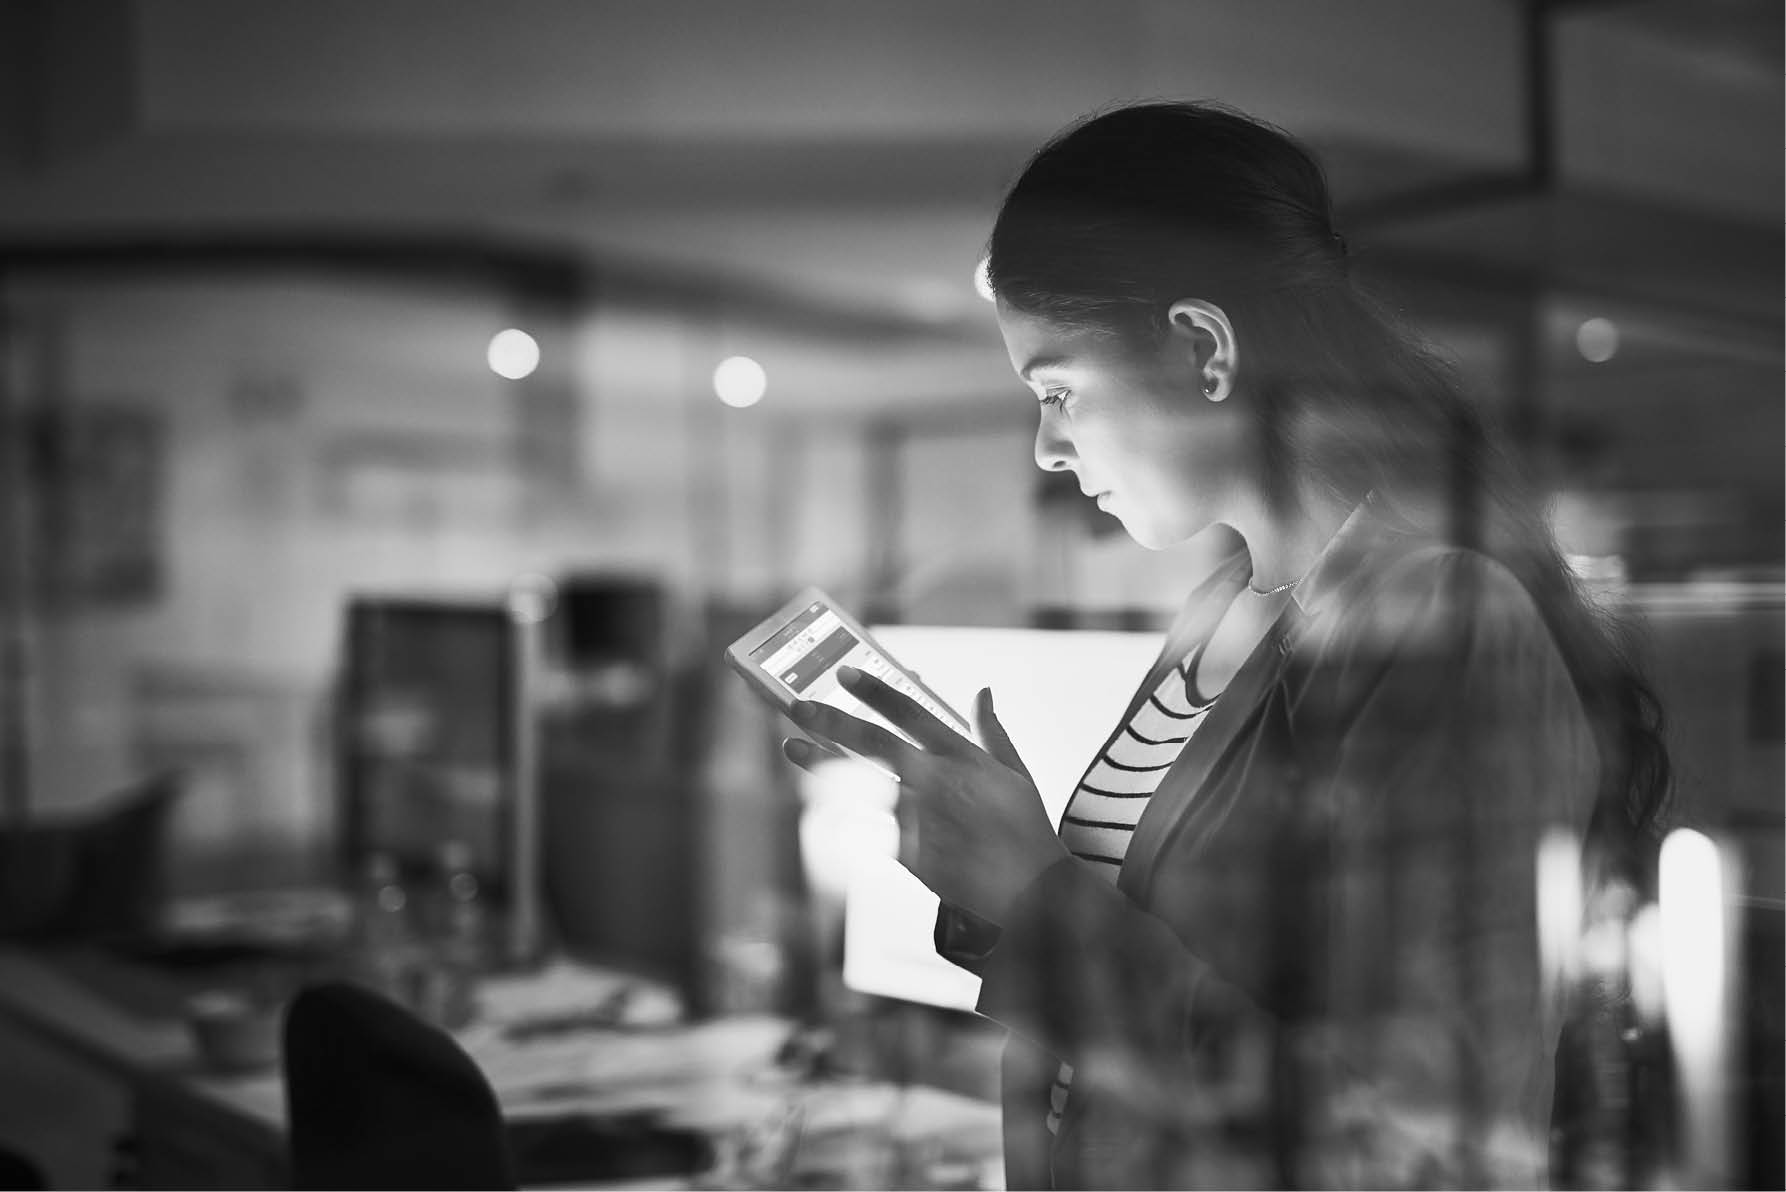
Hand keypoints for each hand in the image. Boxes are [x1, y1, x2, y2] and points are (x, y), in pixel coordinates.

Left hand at [782, 667, 1069, 925]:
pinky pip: (861, 829)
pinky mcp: (906, 853)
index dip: (874, 690)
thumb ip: (992, 731)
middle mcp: (934, 780)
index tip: (845, 674)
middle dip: (831, 721)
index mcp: (960, 756)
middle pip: (871, 741)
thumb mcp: (1015, 773)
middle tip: (800, 707)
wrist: (1029, 891)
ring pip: (856, 783)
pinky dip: (836, 815)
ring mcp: (917, 817)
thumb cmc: (1024, 831)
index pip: (909, 711)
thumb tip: (983, 692)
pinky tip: (813, 804)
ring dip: (819, 764)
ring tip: (792, 747)